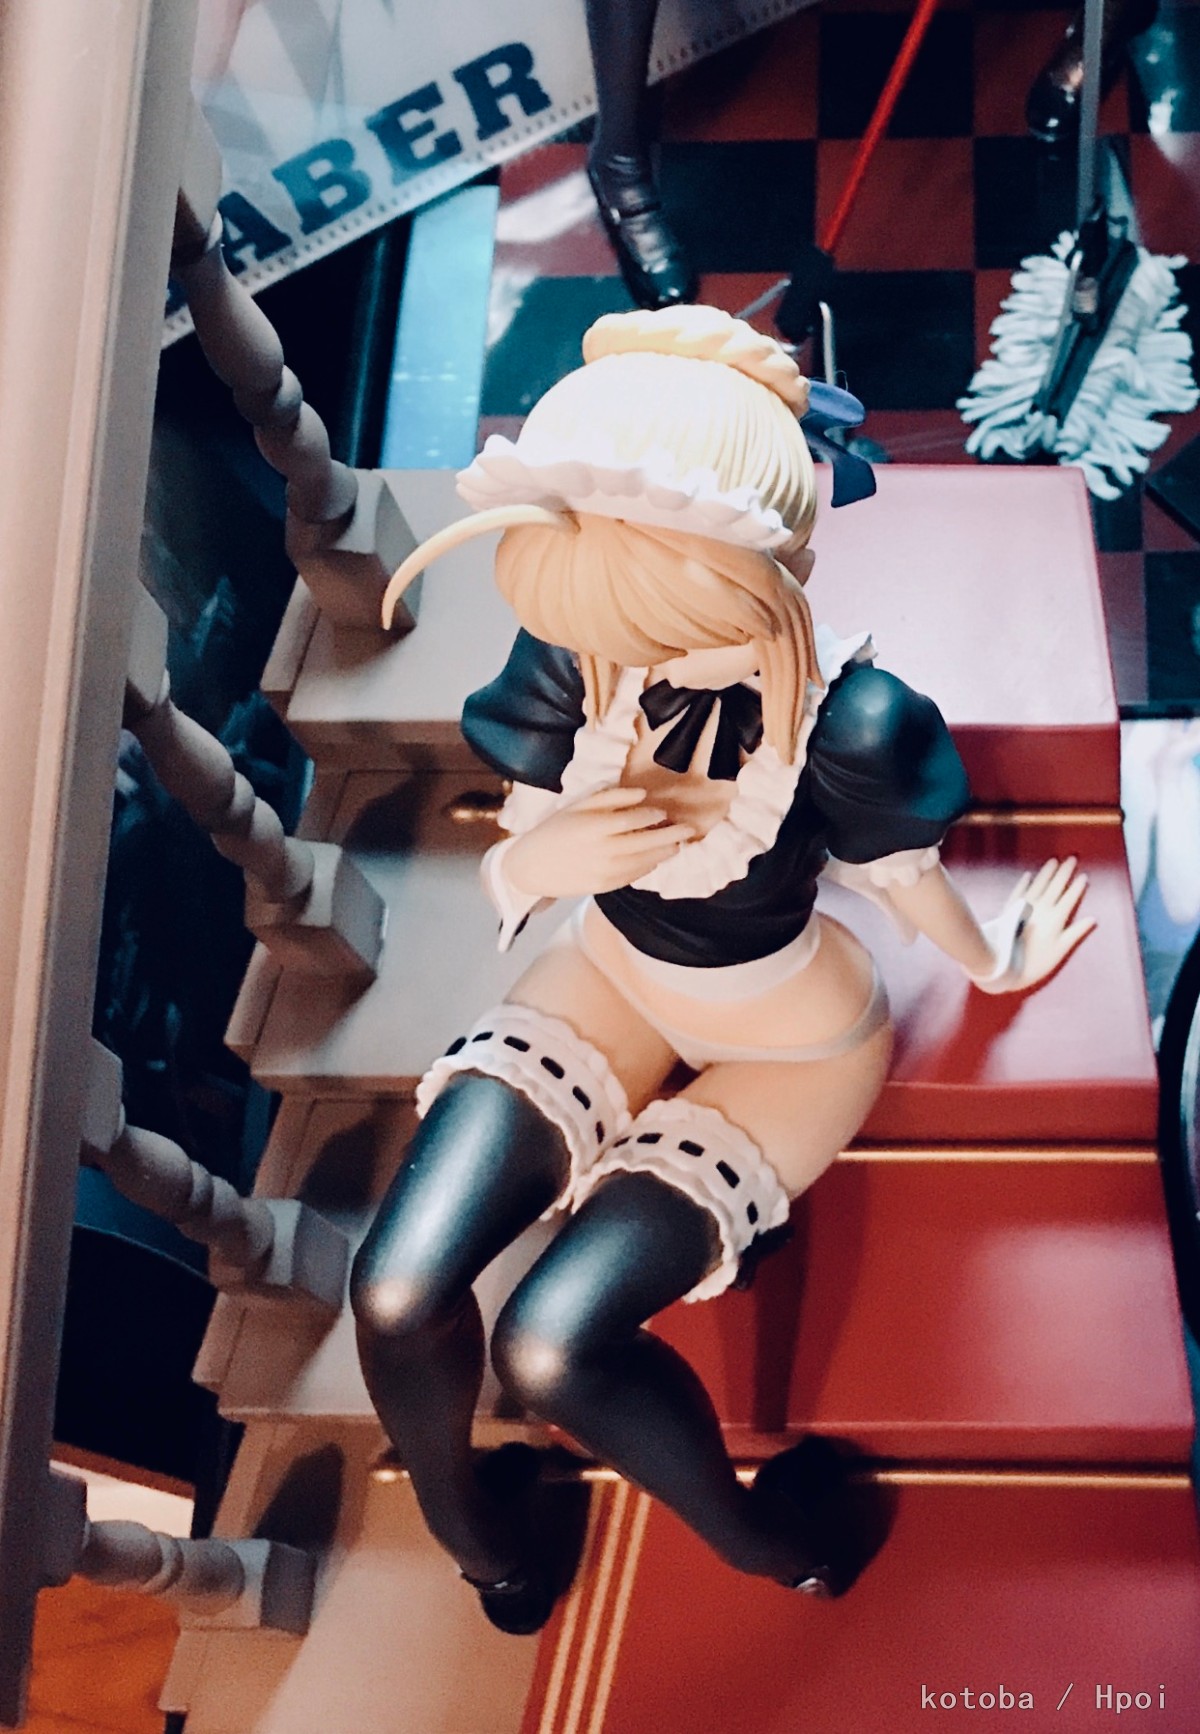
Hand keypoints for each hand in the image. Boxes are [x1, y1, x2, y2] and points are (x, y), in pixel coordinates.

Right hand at [504, 786, 693, 897]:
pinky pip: (634, 876)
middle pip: (647, 843)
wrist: (532, 867)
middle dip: (671, 836)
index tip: (662, 812)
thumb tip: (642, 795)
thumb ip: (610, 798)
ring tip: (677, 845)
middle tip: (689, 829)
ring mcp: (605, 872)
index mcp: (594, 827)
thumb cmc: (555, 830)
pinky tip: (655, 859)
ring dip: (664, 853)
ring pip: (644, 862)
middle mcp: (603, 851)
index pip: (634, 820)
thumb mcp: (578, 806)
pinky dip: (648, 867)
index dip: (652, 816)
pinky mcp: (605, 887)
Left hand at [972, 856, 1094, 994]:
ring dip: (1046, 872)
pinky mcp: (1009, 909)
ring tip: (1053, 861)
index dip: (1077, 886)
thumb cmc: (1036, 962)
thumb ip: (1076, 932)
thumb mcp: (1060, 950)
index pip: (1070, 897)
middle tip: (1071, 858)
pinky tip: (1028, 875)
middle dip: (1064, 872)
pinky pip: (1019, 890)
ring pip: (1038, 884)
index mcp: (1056, 918)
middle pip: (1055, 886)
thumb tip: (1092, 919)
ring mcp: (1024, 907)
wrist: (1004, 964)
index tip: (1084, 875)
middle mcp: (1041, 908)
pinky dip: (1024, 882)